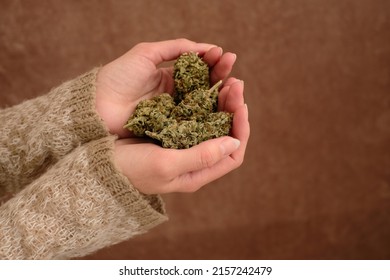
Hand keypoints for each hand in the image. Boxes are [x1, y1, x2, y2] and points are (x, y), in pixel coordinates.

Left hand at [95, 38, 237, 137]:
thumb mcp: (145, 54)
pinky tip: (221, 107)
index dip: (212, 61)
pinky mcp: (172, 130)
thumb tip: (206, 47)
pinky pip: (194, 123)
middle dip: (220, 75)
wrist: (96, 107)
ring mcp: (175, 114)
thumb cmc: (118, 77)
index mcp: (170, 77)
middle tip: (234, 67)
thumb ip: (175, 48)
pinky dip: (209, 116)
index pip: (198, 69)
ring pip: (203, 105)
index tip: (224, 55)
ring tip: (233, 85)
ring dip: (219, 95)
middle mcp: (176, 96)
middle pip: (204, 86)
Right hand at [114, 78, 249, 193]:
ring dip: (220, 102)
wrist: (102, 164)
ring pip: (212, 122)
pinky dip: (202, 100)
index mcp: (197, 173)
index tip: (241, 106)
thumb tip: (233, 142)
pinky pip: (195, 115)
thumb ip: (200, 157)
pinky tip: (204, 84)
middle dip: (233, 110)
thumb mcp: (166, 165)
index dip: (241, 130)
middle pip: (226, 135)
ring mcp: (184, 145)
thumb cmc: (132, 169)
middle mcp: (195, 160)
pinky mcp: (173, 131)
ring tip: (225, 79)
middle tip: (235, 84)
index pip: (233, 155)